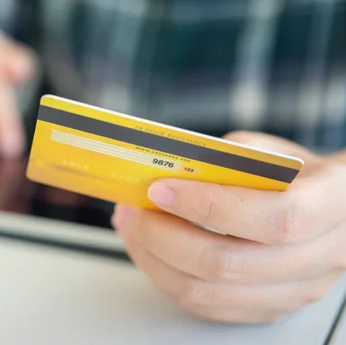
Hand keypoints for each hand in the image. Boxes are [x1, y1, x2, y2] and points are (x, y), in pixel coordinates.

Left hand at [112, 131, 345, 323]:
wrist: (332, 209)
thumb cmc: (298, 175)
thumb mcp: (269, 151)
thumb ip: (226, 158)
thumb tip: (169, 169)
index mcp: (330, 205)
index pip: (272, 217)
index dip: (209, 205)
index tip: (160, 189)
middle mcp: (320, 257)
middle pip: (227, 263)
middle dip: (162, 235)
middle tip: (132, 211)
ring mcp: (295, 291)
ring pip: (208, 292)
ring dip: (155, 260)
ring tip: (132, 230)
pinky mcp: (269, 308)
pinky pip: (207, 307)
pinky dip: (168, 279)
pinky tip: (152, 253)